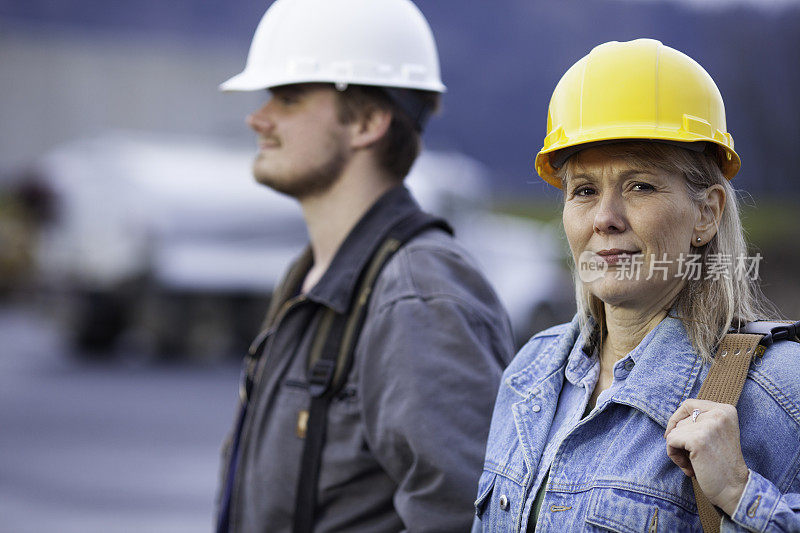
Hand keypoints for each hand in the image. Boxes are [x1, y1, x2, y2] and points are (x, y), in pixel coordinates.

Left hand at [664, 399, 749, 515]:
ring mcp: (708, 426)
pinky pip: (670, 441)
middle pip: (680, 420)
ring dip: (678, 451)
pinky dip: (674, 456)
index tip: (677, 434)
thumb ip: (700, 421)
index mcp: (726, 410)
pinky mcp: (697, 439)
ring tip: (695, 464)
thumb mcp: (716, 434)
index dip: (677, 419)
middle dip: (681, 440)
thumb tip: (672, 419)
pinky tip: (690, 468)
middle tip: (695, 458)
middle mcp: (719, 414)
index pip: (688, 404)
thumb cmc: (721, 464)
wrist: (735, 490)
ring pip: (673, 432)